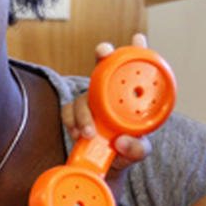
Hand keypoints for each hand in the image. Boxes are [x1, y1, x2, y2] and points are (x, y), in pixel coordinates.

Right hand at [61, 33, 152, 173]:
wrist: (106, 166)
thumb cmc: (126, 150)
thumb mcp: (138, 151)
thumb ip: (136, 148)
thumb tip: (120, 141)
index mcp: (128, 99)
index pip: (133, 71)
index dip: (136, 51)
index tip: (138, 38)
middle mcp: (108, 95)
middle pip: (104, 66)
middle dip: (104, 54)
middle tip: (104, 52)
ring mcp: (90, 103)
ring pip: (83, 95)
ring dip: (84, 112)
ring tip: (89, 132)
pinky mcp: (74, 115)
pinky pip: (67, 112)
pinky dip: (72, 122)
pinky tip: (78, 134)